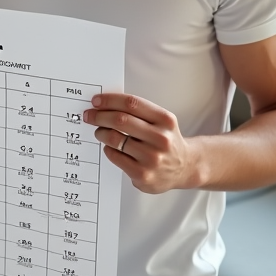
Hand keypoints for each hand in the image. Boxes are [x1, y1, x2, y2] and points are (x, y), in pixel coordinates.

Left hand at [82, 93, 199, 193]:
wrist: (185, 167)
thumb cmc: (166, 141)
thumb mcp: (162, 122)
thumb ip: (139, 112)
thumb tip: (105, 104)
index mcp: (165, 120)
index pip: (132, 103)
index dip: (109, 100)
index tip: (96, 101)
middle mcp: (161, 138)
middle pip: (120, 120)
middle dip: (99, 116)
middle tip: (89, 115)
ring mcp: (152, 158)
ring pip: (115, 139)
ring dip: (101, 133)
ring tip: (100, 132)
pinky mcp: (143, 174)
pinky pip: (115, 156)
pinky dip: (108, 149)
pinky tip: (110, 147)